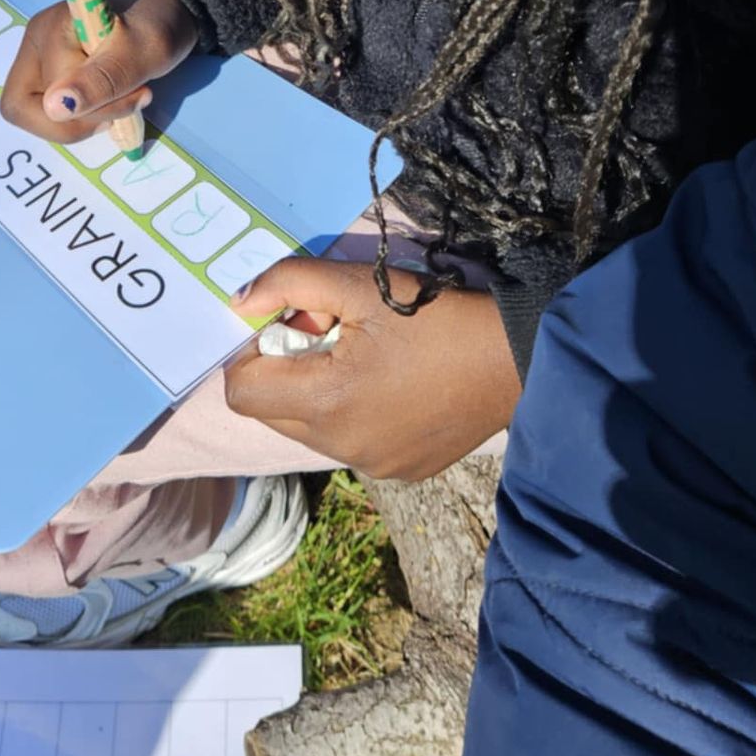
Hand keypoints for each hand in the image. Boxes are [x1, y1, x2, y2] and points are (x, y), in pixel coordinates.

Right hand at [0, 0, 199, 141]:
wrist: (169, 9)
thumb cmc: (159, 24)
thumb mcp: (144, 52)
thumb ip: (102, 79)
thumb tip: (56, 108)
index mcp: (51, 30)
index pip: (42, 96)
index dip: (83, 112)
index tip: (134, 96)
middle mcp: (35, 42)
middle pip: (23, 107)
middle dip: (76, 121)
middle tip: (120, 109)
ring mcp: (39, 56)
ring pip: (37, 113)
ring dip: (83, 120)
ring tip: (122, 100)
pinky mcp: (50, 69)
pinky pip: (52, 109)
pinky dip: (83, 115)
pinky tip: (112, 99)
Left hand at [224, 259, 519, 480]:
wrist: (516, 359)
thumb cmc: (436, 316)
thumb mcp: (361, 284)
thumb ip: (292, 283)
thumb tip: (239, 301)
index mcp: (325, 402)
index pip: (241, 391)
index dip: (250, 352)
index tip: (289, 325)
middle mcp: (340, 447)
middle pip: (271, 413)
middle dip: (285, 371)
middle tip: (331, 335)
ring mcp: (372, 466)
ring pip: (309, 430)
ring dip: (318, 393)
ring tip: (367, 361)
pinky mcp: (400, 472)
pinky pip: (350, 444)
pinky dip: (353, 415)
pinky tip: (394, 387)